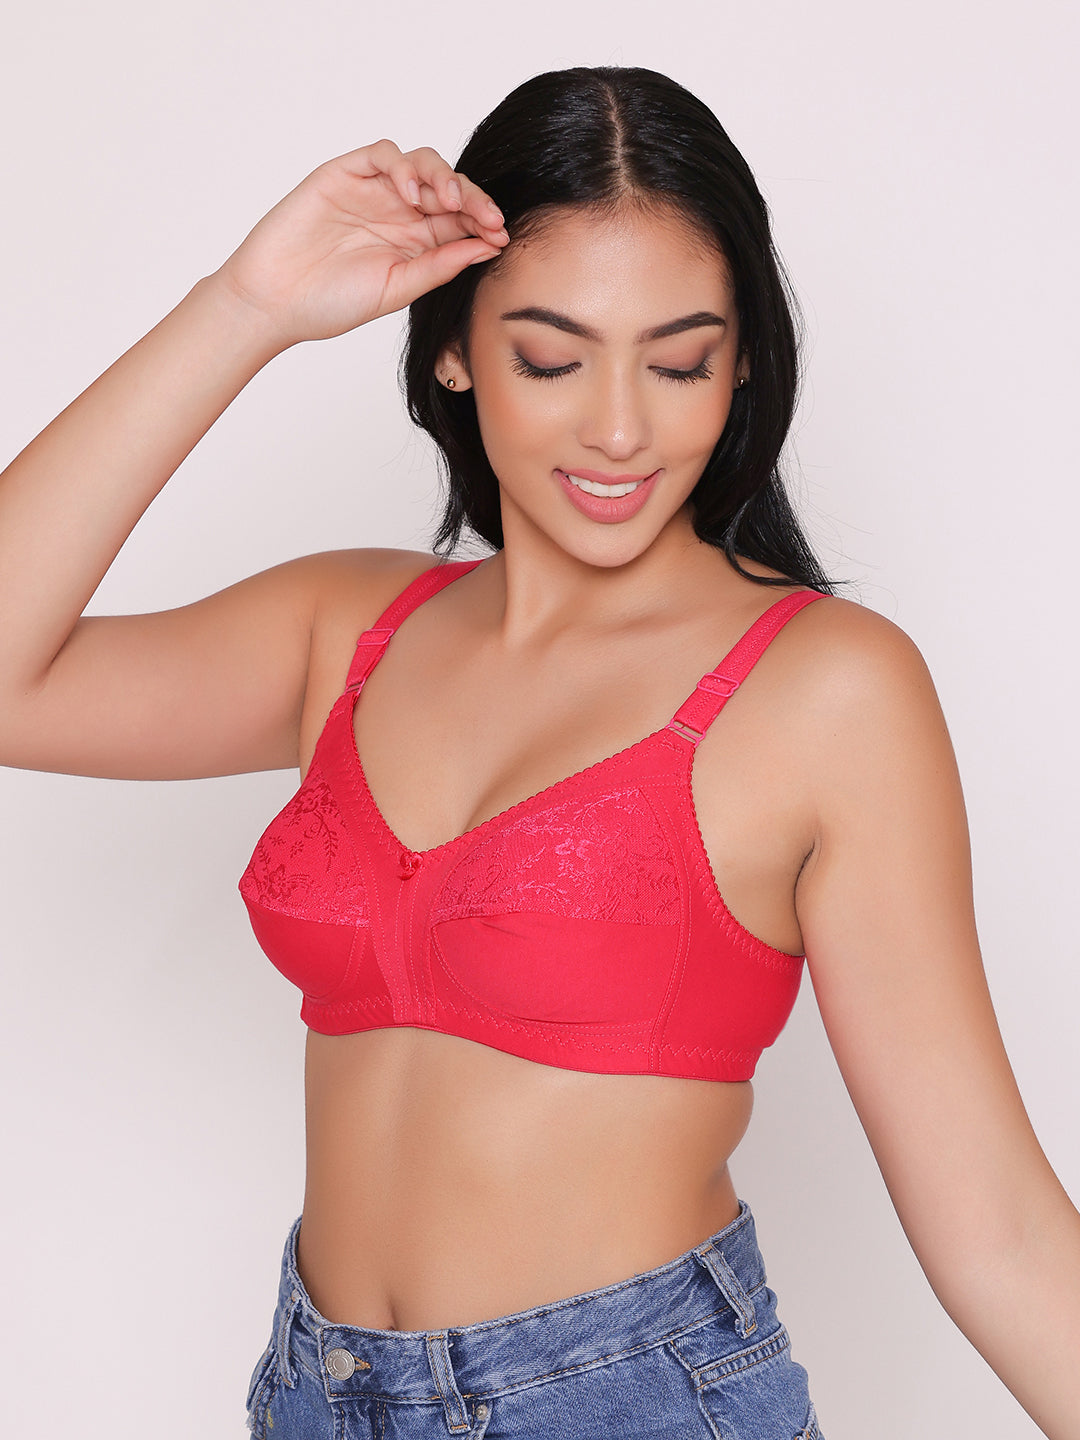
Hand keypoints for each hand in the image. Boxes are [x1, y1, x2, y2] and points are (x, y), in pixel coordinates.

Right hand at [212, 140, 508, 348]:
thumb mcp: (397, 289)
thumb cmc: (330, 304)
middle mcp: (398, 214)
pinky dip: (403, 167)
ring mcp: (372, 191)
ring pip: (422, 164)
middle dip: (473, 199)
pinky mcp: (344, 174)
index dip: (483, 223)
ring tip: (451, 203)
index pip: (460, 221)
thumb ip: (440, 267)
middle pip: (448, 189)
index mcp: (415, 243)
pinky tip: (411, 194)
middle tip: (488, 218)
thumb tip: (488, 248)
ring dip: (443, 178)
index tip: (501, 236)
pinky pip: (383, 154)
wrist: (274, 301)